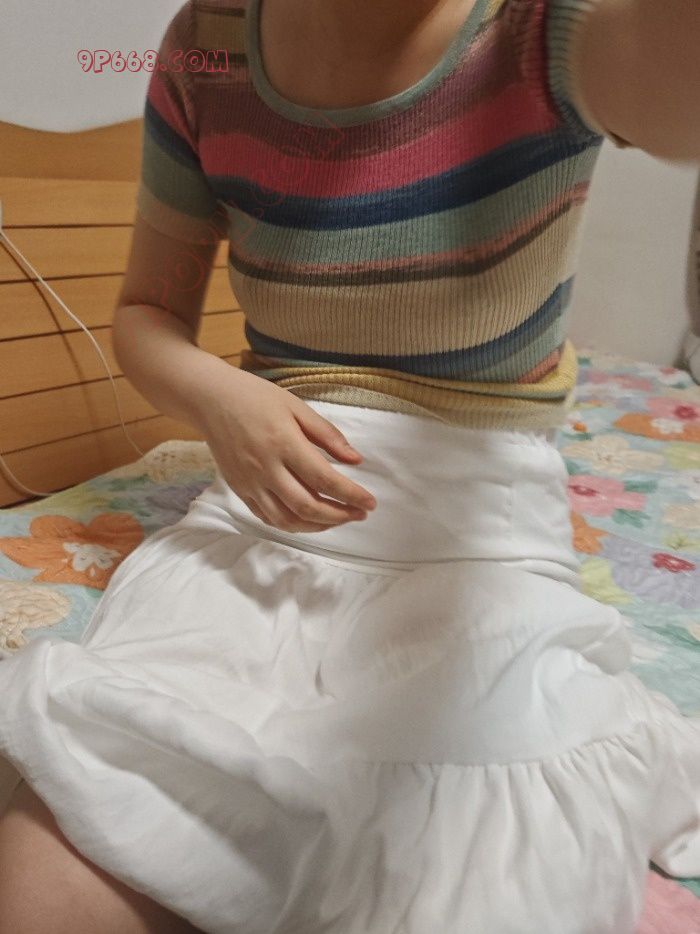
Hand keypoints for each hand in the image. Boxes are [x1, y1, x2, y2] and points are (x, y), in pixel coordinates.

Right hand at [200, 368, 377, 532]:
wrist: (210, 400)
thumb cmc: (255, 398)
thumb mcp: (296, 406)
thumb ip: (327, 435)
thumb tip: (356, 460)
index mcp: (283, 443)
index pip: (324, 479)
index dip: (351, 495)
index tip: (370, 502)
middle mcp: (265, 468)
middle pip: (307, 506)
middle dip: (338, 516)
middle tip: (359, 514)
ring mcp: (250, 482)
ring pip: (286, 519)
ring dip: (317, 526)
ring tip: (338, 519)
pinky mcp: (239, 489)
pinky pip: (267, 517)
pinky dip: (292, 524)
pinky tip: (309, 519)